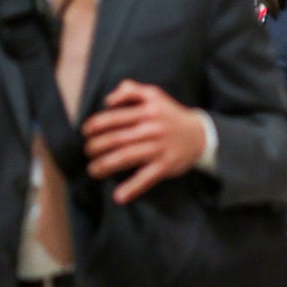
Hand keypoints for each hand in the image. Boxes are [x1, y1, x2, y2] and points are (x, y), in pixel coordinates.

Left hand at [80, 80, 206, 203]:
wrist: (201, 133)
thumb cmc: (171, 115)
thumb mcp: (154, 94)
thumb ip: (130, 90)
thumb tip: (108, 101)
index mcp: (146, 110)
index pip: (112, 119)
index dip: (93, 126)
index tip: (86, 133)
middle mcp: (151, 129)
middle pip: (115, 139)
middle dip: (95, 147)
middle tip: (88, 152)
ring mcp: (159, 148)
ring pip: (125, 157)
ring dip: (104, 166)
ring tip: (93, 170)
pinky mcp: (166, 165)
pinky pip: (147, 178)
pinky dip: (132, 188)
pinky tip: (119, 196)